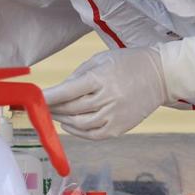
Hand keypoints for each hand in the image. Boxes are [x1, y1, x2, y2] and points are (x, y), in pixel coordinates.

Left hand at [43, 47, 169, 139]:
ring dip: (62, 120)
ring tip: (54, 113)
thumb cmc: (127, 63)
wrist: (162, 76)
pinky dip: (77, 132)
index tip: (33, 98)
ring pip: (79, 124)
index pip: (67, 91)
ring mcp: (115, 116)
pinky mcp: (120, 128)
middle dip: (52, 108)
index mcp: (101, 79)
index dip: (48, 97)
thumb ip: (78, 76)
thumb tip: (58, 91)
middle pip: (70, 109)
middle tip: (41, 105)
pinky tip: (69, 124)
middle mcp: (107, 99)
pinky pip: (93, 135)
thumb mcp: (100, 60)